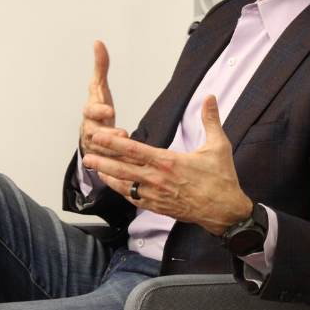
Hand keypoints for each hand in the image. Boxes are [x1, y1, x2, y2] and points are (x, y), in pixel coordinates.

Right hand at [80, 41, 129, 157]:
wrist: (92, 134)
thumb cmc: (98, 109)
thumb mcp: (100, 89)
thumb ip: (101, 67)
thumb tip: (98, 43)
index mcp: (90, 113)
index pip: (90, 111)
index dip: (99, 110)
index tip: (111, 110)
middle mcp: (89, 130)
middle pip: (94, 134)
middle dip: (107, 135)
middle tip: (123, 134)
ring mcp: (94, 147)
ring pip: (101, 152)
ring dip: (114, 153)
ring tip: (129, 152)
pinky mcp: (101, 161)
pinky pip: (108, 165)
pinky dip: (117, 167)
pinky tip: (130, 167)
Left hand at [82, 95, 252, 234]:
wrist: (224, 212)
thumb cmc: (222, 180)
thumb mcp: (219, 146)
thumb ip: (211, 120)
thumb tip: (210, 97)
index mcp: (168, 162)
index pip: (133, 150)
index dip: (113, 143)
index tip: (98, 136)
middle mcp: (158, 179)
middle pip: (122, 169)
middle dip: (102, 160)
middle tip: (85, 154)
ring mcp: (156, 195)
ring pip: (124, 185)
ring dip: (107, 176)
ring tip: (93, 168)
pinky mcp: (158, 207)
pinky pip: (134, 198)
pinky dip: (121, 191)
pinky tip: (114, 184)